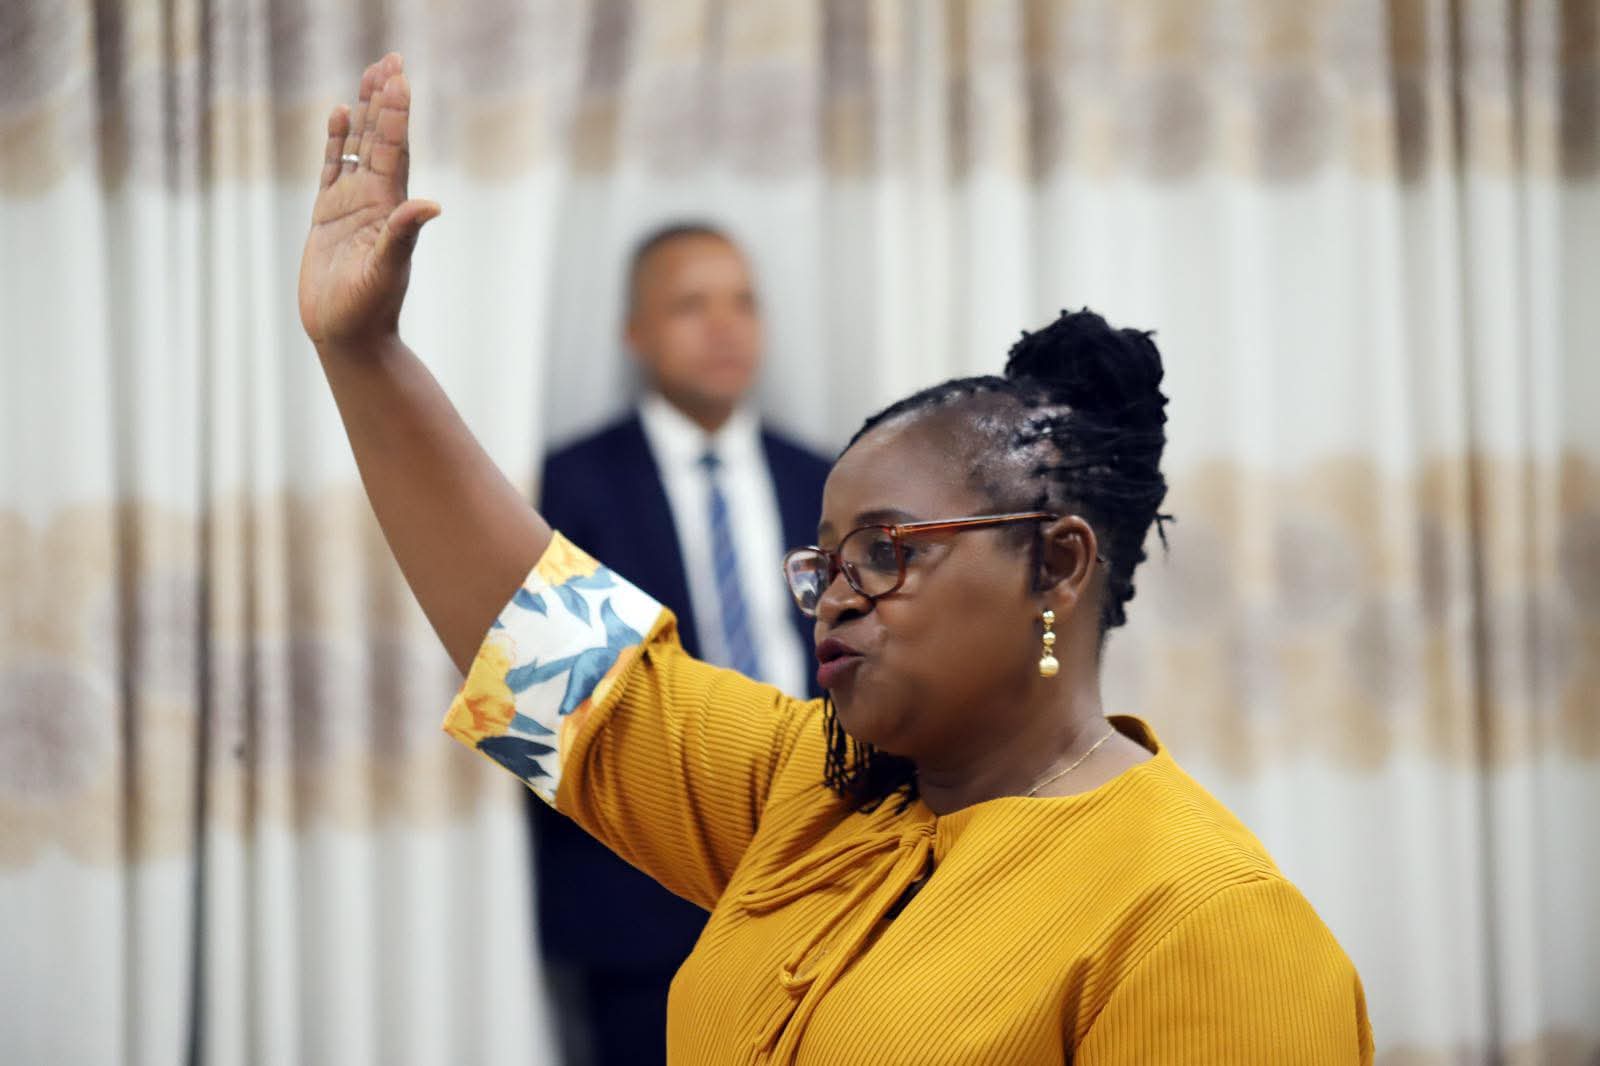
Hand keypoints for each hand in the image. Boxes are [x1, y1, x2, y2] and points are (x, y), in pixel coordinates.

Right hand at [298, 53, 439, 353]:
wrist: (348, 335)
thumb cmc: (369, 309)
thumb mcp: (387, 270)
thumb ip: (404, 235)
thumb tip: (431, 206)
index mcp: (390, 208)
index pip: (395, 150)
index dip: (397, 113)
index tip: (400, 76)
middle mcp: (375, 200)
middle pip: (381, 139)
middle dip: (386, 101)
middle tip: (391, 61)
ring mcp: (351, 205)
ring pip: (359, 148)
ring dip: (366, 113)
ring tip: (372, 74)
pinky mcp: (328, 216)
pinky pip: (333, 168)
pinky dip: (337, 142)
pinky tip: (340, 114)